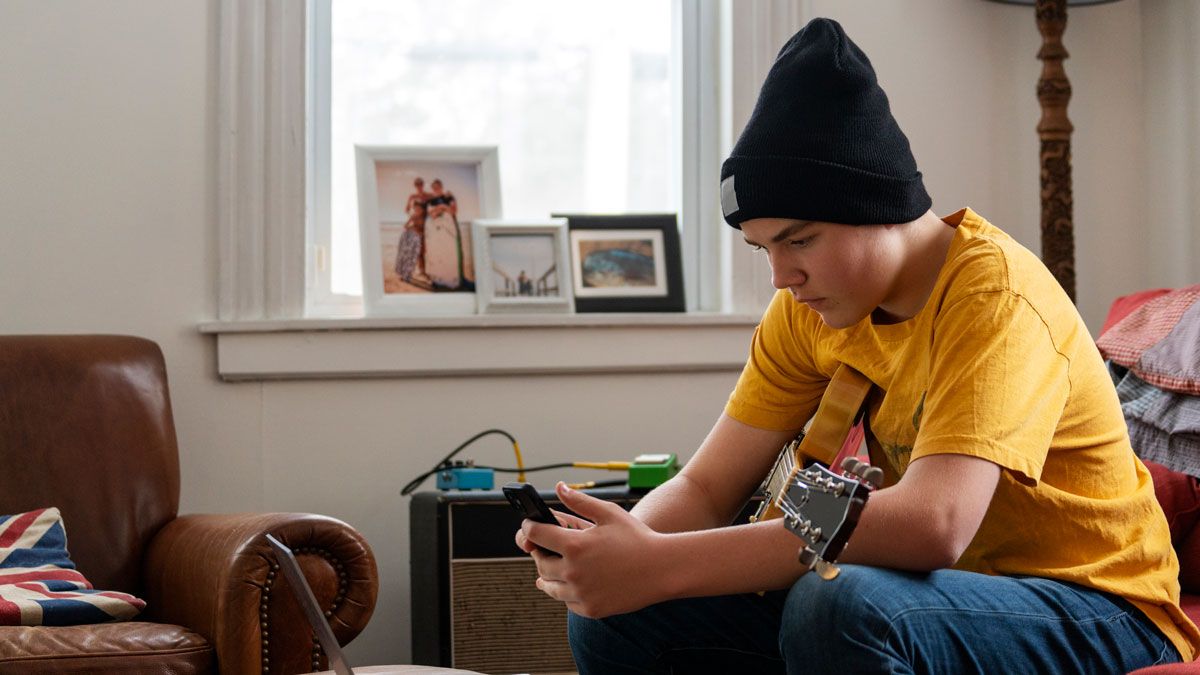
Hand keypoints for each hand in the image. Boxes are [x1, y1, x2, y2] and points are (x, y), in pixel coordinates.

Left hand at [522, 482, 668, 618]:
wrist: (662, 569)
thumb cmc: (637, 538)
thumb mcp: (608, 513)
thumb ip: (580, 501)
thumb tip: (560, 487)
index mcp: (575, 545)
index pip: (536, 535)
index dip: (529, 528)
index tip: (529, 526)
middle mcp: (573, 572)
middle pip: (540, 562)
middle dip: (539, 552)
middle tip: (543, 547)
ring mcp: (581, 593)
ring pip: (549, 586)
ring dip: (548, 575)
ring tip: (552, 567)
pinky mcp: (590, 609)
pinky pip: (567, 601)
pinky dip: (566, 591)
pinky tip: (572, 583)